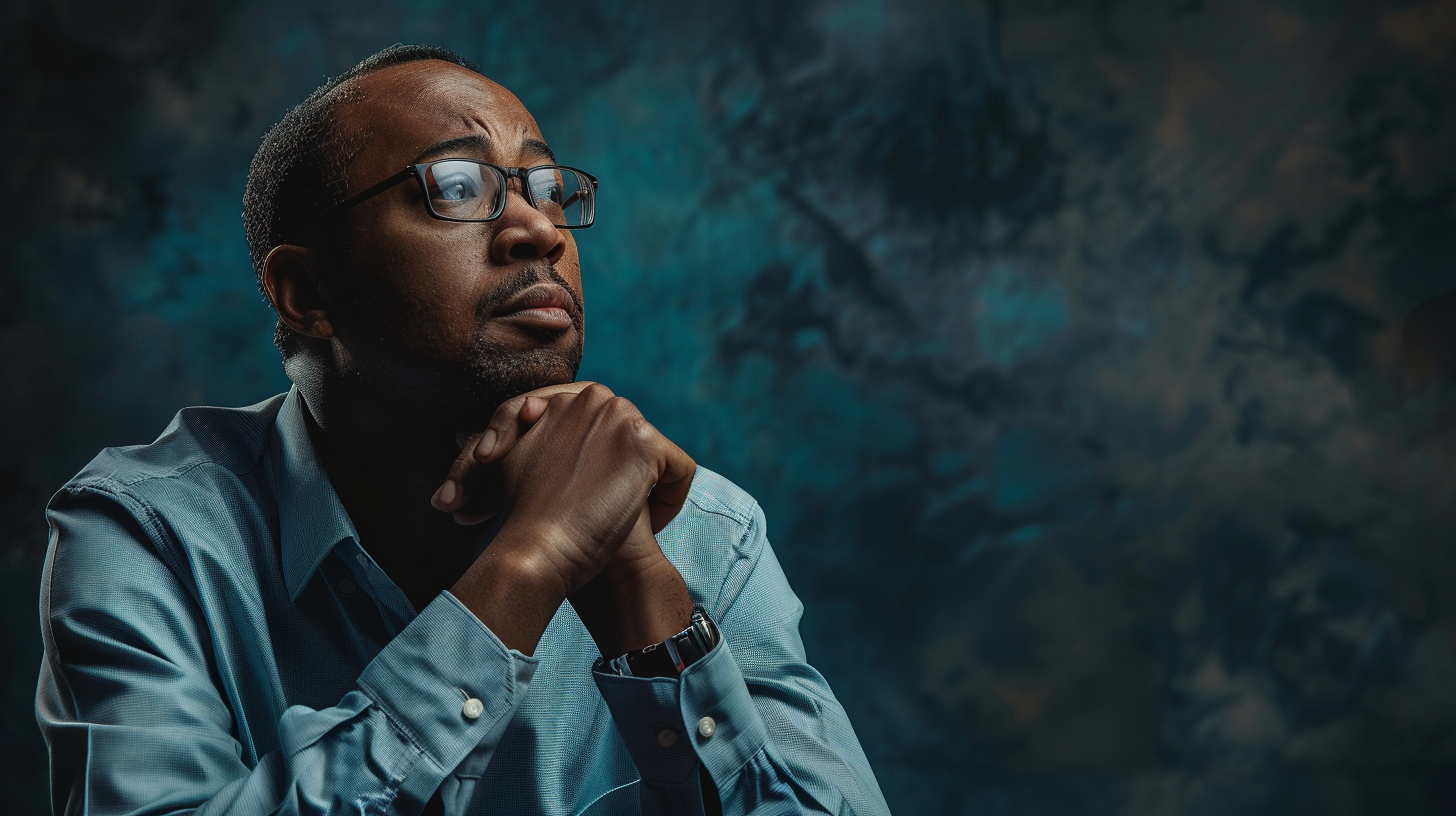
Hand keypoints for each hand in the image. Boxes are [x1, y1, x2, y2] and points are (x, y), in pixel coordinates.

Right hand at [440, 382, 695, 654]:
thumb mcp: (525, 458)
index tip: (588, 502)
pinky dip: (672, 501)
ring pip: (659, 455)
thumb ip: (546, 434)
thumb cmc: (524, 517)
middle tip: (609, 512)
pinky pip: (680, 470)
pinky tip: (651, 524)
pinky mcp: (646, 443)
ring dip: (650, 490)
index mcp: (566, 399)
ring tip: (626, 520)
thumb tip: (559, 431)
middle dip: (627, 475)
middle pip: (635, 441)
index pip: (607, 432)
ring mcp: (621, 416)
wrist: (535, 547)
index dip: (602, 470)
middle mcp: (594, 397)